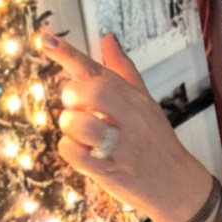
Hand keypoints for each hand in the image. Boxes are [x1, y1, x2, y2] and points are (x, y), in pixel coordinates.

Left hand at [41, 31, 212, 221]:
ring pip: (75, 122)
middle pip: (86, 91)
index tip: (44, 39)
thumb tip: (107, 38)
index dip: (67, 53)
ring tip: (84, 135)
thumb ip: (122, 69)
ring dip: (70, 128)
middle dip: (71, 98)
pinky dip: (70, 151)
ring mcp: (119, 143)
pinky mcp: (109, 169)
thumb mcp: (144, 101)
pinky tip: (85, 153)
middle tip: (79, 109)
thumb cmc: (156, 141)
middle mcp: (127, 116)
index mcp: (131, 96)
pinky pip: (73, 153)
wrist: (176, 182)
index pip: (96, 68)